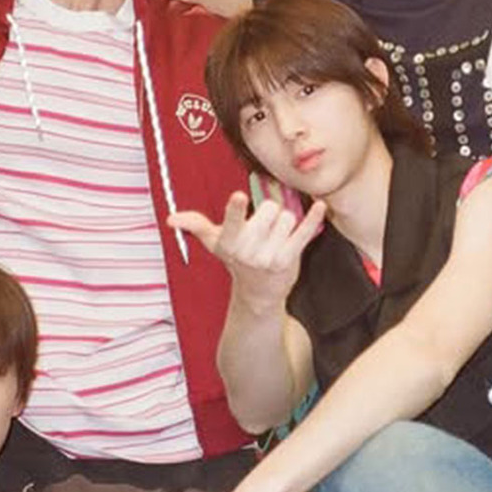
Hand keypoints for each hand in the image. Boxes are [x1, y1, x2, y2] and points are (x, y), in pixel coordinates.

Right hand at [169, 191, 324, 312]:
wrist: (258, 293)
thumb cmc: (237, 259)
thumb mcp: (215, 242)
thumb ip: (196, 225)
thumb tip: (171, 219)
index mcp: (229, 242)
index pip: (232, 222)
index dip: (236, 210)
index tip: (239, 197)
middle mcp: (248, 251)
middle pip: (269, 210)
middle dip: (269, 213)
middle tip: (263, 228)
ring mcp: (270, 257)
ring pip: (287, 218)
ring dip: (285, 222)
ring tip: (275, 236)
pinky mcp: (290, 259)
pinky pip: (305, 232)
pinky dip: (313, 219)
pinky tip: (320, 207)